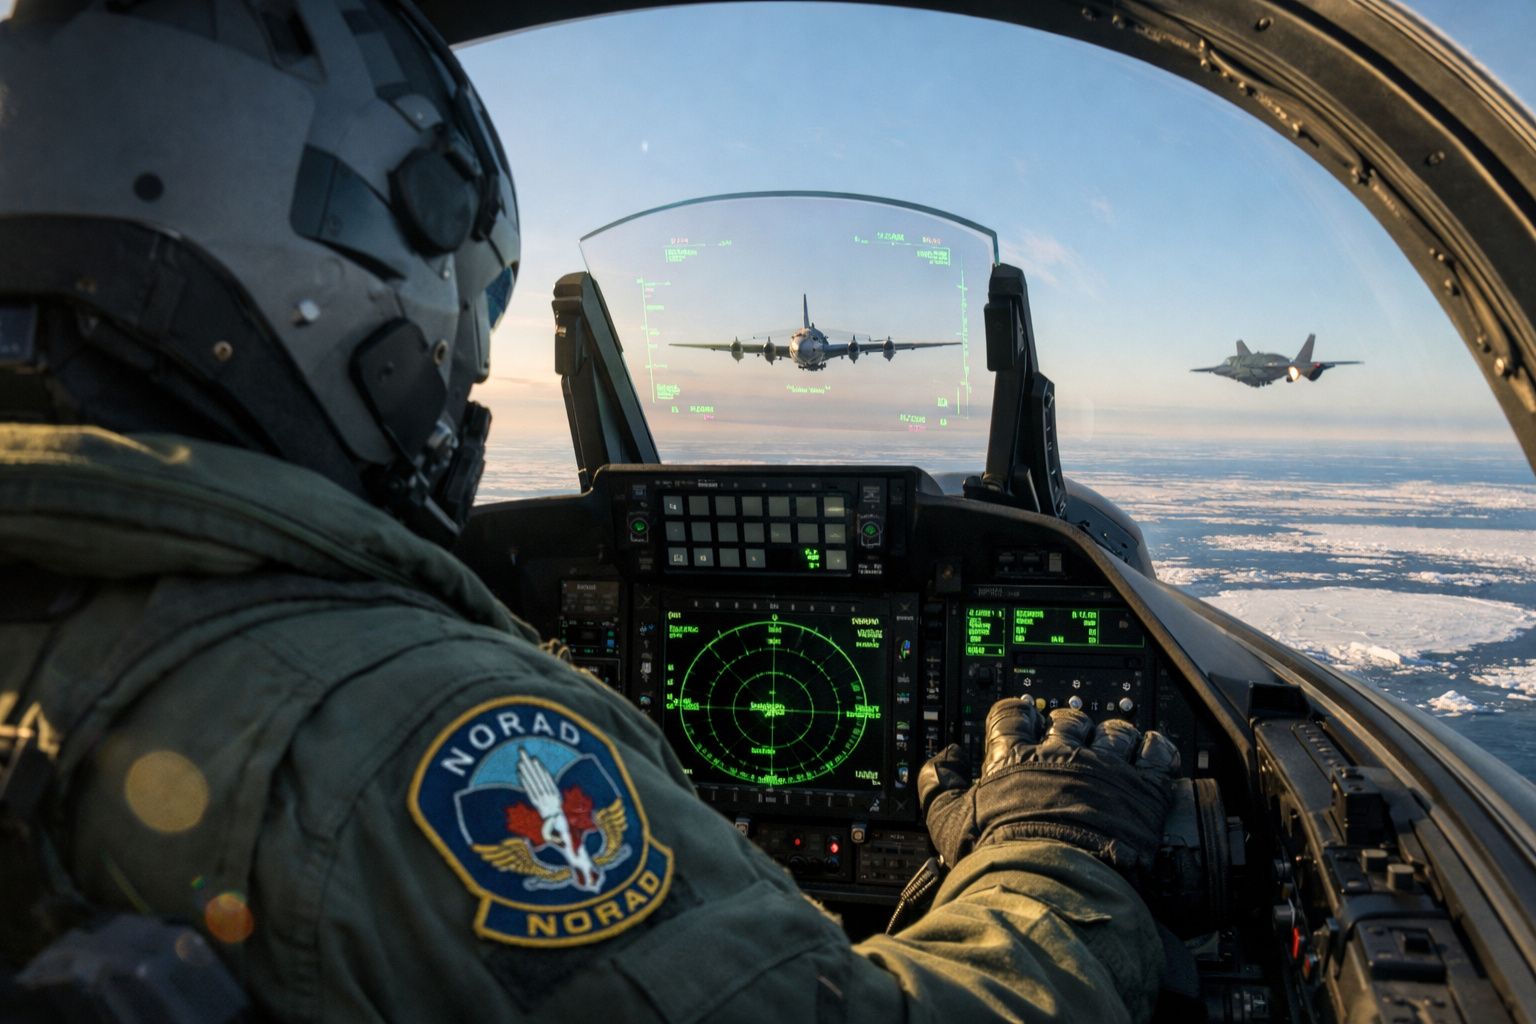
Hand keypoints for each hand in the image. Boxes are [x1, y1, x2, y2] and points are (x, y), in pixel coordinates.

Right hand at [917, 699, 1178, 878]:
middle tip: (1070, 737)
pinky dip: (1156, 747)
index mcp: (1015, 758)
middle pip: (1067, 719)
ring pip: (1113, 731)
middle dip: (1067, 724)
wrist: (1053, 885)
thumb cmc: (1001, 858)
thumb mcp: (949, 824)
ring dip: (1113, 734)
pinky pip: (1156, 753)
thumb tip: (940, 761)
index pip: (1012, 715)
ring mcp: (1104, 769)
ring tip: (1114, 744)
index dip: (1017, 714)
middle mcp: (1061, 755)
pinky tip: (1153, 750)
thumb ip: (936, 787)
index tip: (1022, 718)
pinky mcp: (1142, 789)